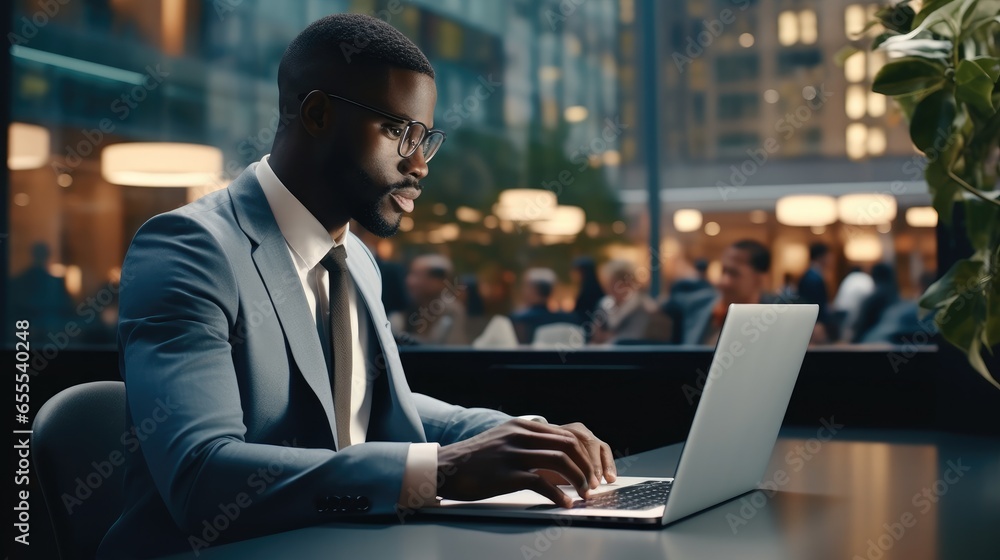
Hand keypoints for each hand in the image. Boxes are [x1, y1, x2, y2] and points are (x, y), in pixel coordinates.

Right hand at [436, 419, 616, 507]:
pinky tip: (564, 504)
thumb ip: (527, 440)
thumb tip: (556, 453)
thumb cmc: (475, 459)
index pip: (566, 434)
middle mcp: (520, 436)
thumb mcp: (503, 438)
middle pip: (568, 445)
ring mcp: (513, 454)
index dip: (584, 454)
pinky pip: (542, 483)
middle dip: (587, 466)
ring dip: (578, 480)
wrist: (445, 467)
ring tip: (584, 494)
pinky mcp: (506, 475)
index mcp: (522, 426)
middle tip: (592, 484)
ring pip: (560, 462)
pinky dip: (559, 495)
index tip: (592, 470)